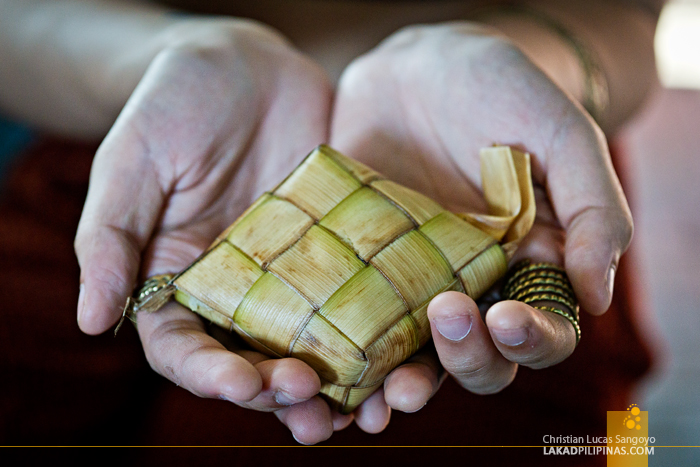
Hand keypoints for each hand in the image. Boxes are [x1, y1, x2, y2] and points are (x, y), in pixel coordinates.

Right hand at [74, 19, 351, 443]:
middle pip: (254, 362)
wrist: (243, 65)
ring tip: (363, 407)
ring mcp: (294, 274)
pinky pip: (360, 299)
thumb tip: (91, 323)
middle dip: (279, 391)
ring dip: (335, 384)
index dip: (209, 375)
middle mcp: (237, 290)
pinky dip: (378, 334)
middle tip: (309, 400)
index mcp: (179, 281)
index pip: (185, 349)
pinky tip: (401, 353)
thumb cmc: (172, 106)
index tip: (241, 385)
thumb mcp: (131, 164)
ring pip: (312, 345)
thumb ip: (110, 240)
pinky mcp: (341, 251)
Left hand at [330, 23, 631, 416]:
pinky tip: (329, 371)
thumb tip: (594, 297)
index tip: (507, 318)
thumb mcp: (558, 133)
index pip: (542, 330)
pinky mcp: (358, 272)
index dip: (532, 339)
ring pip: (413, 359)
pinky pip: (354, 325)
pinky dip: (345, 358)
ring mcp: (411, 285)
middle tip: (446, 318)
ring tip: (386, 393)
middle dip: (467, 358)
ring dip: (402, 386)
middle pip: (478, 358)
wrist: (415, 67)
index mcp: (529, 267)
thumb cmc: (497, 92)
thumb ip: (592, 209)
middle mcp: (472, 288)